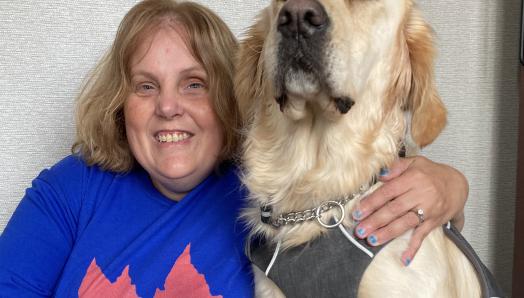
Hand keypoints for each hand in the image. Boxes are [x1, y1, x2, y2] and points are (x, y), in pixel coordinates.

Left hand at [351, 156, 467, 265]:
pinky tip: (404, 258)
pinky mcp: (434, 221)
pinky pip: (422, 235)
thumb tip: (379, 174)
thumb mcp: (414, 162)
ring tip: (372, 240)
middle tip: (360, 230)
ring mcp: (428, 209)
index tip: (358, 212)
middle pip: (394, 209)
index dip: (372, 202)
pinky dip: (413, 248)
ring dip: (387, 233)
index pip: (388, 191)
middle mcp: (421, 194)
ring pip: (405, 223)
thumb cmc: (431, 173)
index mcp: (413, 178)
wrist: (457, 184)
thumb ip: (396, 167)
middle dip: (375, 220)